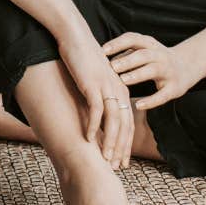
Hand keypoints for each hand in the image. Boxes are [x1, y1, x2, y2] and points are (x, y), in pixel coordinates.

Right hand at [59, 36, 135, 169]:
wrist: (76, 37)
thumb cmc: (84, 60)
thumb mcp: (96, 81)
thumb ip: (100, 99)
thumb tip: (96, 119)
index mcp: (121, 91)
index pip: (128, 123)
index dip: (126, 144)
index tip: (122, 161)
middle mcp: (118, 91)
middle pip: (124, 125)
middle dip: (121, 148)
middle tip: (117, 167)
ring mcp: (106, 88)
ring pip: (113, 121)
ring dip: (109, 141)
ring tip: (105, 158)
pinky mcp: (92, 84)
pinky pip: (95, 110)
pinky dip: (92, 126)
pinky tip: (87, 139)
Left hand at [103, 33, 196, 111]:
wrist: (188, 66)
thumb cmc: (157, 59)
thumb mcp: (145, 50)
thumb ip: (127, 53)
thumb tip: (99, 56)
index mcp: (150, 44)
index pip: (133, 39)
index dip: (118, 43)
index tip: (103, 50)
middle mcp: (160, 55)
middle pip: (143, 55)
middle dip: (127, 60)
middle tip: (112, 67)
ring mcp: (169, 71)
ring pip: (153, 70)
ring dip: (137, 75)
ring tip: (122, 80)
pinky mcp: (174, 88)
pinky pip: (162, 95)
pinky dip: (151, 100)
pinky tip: (139, 105)